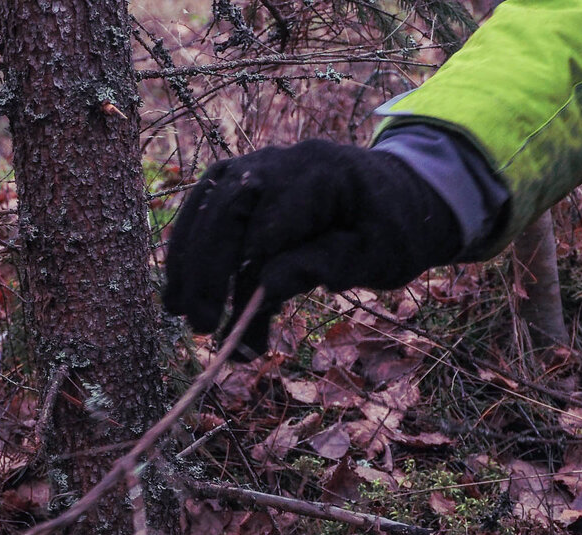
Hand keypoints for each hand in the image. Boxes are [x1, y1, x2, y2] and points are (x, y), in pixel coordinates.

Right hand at [162, 140, 461, 354]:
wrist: (401, 198)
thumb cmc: (394, 230)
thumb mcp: (378, 256)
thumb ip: (326, 266)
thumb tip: (265, 288)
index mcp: (322, 172)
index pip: (266, 220)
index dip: (241, 272)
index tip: (228, 322)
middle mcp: (281, 161)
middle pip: (224, 210)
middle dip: (206, 272)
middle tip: (201, 327)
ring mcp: (256, 167)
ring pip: (204, 210)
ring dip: (187, 265)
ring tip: (180, 314)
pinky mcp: (241, 184)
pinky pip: (203, 213)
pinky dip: (190, 252)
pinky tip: (181, 293)